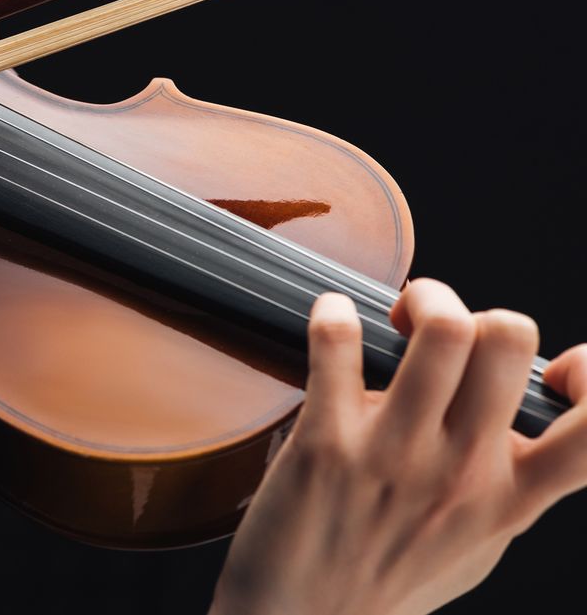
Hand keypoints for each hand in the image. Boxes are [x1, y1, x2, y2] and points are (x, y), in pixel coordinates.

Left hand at [207, 278, 586, 614]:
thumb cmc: (385, 581)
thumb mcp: (476, 543)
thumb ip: (509, 484)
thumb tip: (526, 425)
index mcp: (509, 497)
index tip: (553, 371)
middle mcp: (462, 472)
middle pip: (508, 338)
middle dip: (470, 307)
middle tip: (431, 323)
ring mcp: (395, 455)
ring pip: (441, 330)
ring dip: (416, 299)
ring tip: (391, 317)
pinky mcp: (325, 443)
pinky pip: (339, 345)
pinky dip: (332, 315)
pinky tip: (330, 318)